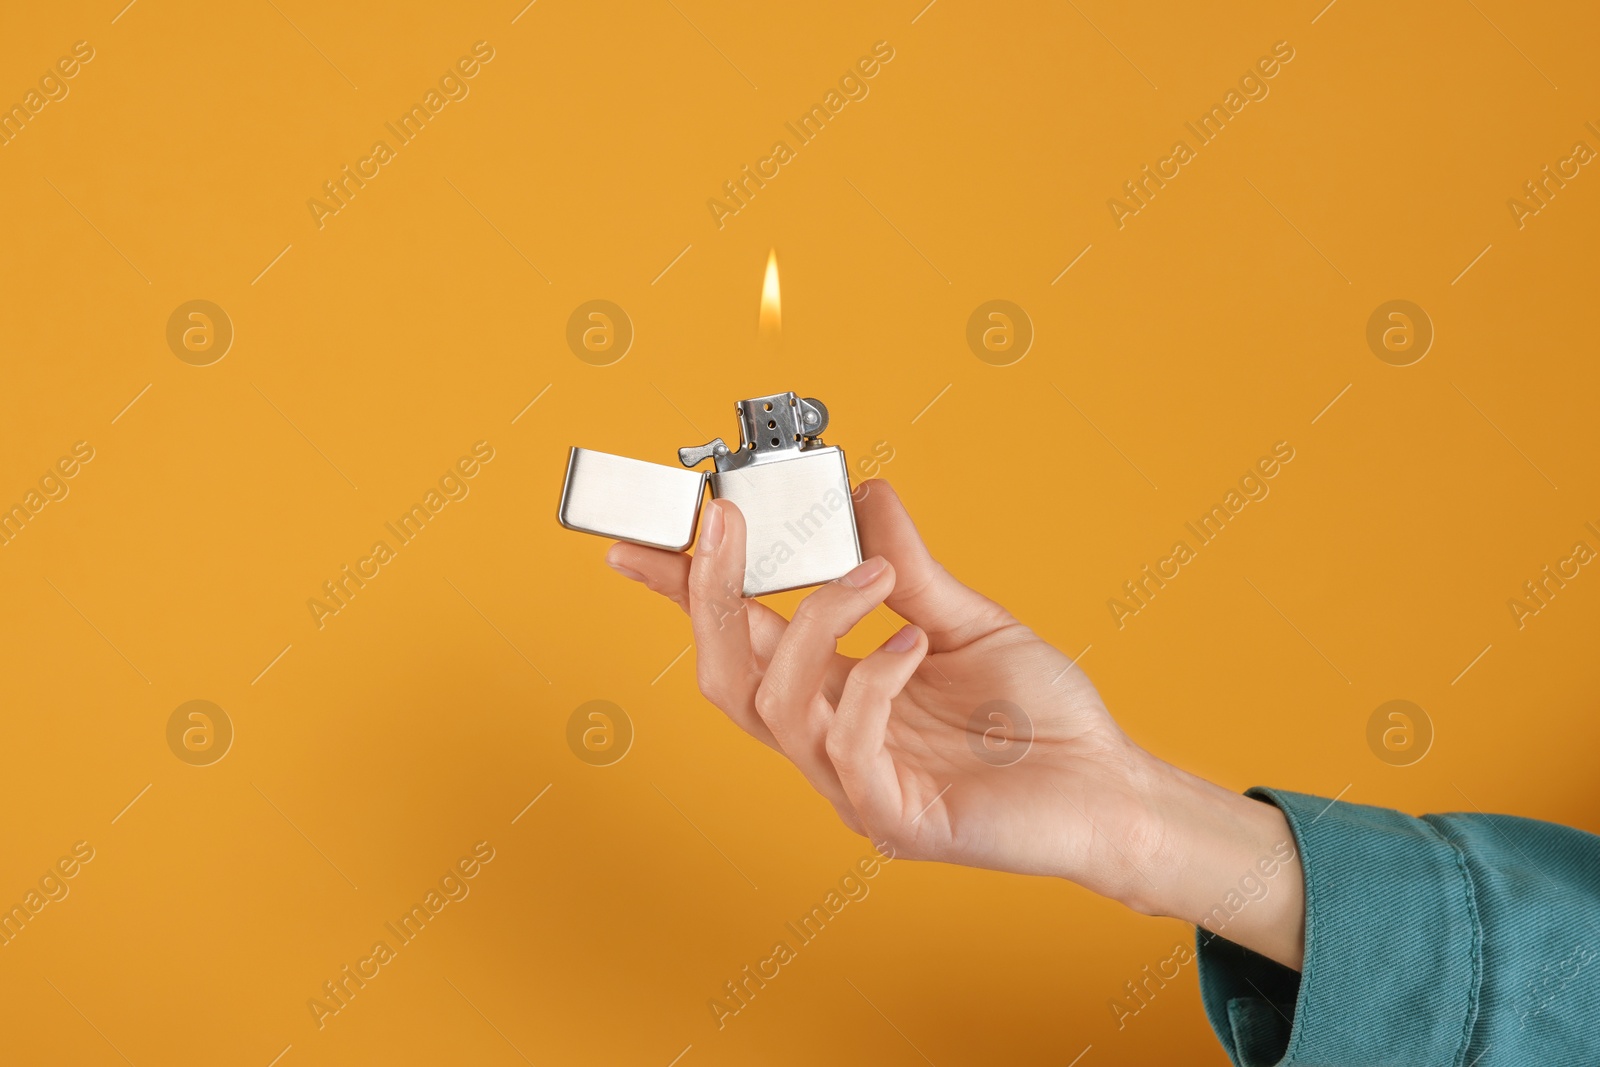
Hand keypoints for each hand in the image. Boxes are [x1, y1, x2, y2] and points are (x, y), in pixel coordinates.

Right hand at [606, 480, 1304, 968]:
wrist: (1109, 787)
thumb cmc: (1040, 718)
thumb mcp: (967, 620)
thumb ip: (910, 565)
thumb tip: (865, 493)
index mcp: (838, 688)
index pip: (740, 636)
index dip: (682, 591)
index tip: (639, 537)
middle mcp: (830, 736)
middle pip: (727, 673)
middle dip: (709, 594)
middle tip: (725, 522)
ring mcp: (855, 782)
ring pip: (775, 704)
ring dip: (813, 622)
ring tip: (872, 576)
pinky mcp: (895, 817)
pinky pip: (848, 747)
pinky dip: (872, 681)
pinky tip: (914, 644)